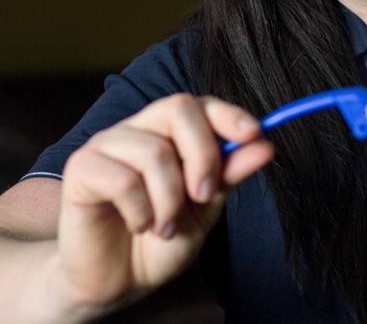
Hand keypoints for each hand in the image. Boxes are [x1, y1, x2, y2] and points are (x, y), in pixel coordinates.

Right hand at [55, 94, 272, 316]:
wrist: (119, 280)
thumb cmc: (162, 239)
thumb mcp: (206, 207)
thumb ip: (230, 173)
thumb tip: (264, 145)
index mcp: (171, 133)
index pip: (202, 105)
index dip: (229, 115)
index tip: (253, 134)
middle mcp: (139, 129)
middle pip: (178, 109)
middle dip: (202, 155)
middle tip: (203, 196)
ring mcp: (108, 144)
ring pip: (155, 152)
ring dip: (170, 200)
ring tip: (165, 227)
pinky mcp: (82, 167)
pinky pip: (123, 179)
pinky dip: (141, 211)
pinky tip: (139, 225)